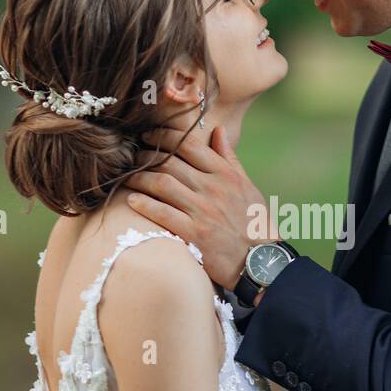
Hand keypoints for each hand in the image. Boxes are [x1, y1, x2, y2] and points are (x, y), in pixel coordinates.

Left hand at [124, 125, 277, 287]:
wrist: (261, 260)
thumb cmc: (254, 222)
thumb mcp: (247, 186)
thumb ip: (230, 158)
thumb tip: (218, 130)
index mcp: (226, 174)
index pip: (190, 144)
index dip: (165, 135)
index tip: (149, 135)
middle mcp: (213, 189)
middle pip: (170, 162)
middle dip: (146, 155)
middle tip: (133, 155)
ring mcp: (203, 211)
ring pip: (162, 184)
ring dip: (139, 178)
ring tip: (128, 176)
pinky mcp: (195, 234)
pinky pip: (163, 214)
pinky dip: (144, 205)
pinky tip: (131, 200)